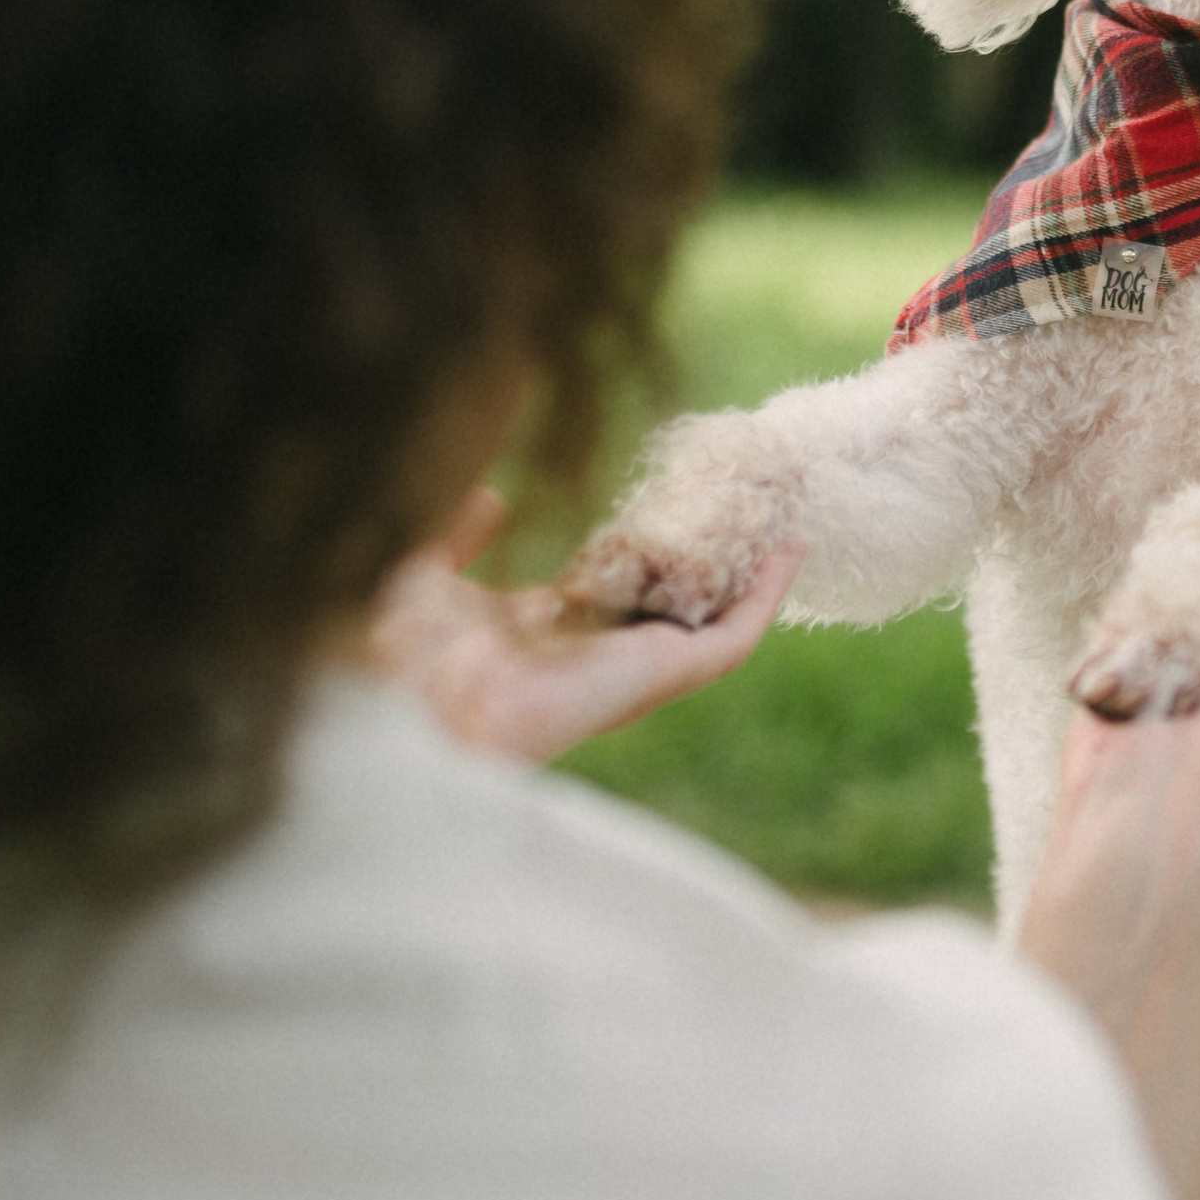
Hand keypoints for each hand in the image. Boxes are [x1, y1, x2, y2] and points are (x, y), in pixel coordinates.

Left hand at [372, 490, 802, 763]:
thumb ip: (455, 535)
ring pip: (713, 624)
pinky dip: (764, 598)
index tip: (672, 507)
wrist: (426, 703)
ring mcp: (635, 668)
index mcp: (547, 637)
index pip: (611, 595)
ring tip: (782, 518)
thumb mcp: (425, 573)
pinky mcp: (661, 674)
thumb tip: (495, 496)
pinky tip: (789, 551)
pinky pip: (730, 639)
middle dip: (714, 562)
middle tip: (748, 504)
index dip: (644, 553)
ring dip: (751, 577)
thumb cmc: (411, 654)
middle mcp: (599, 657)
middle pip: (675, 610)